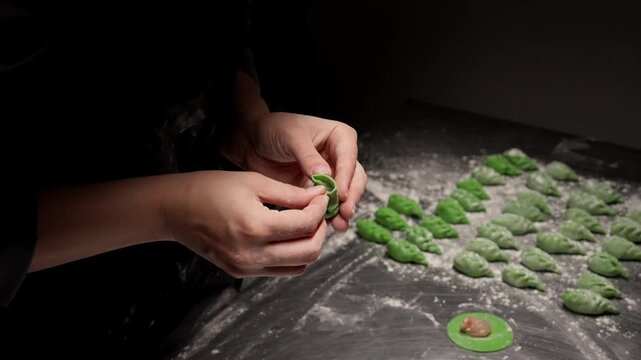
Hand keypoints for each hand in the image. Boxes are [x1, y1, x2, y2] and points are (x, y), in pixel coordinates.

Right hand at [165, 170, 328, 276]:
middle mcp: (252, 254)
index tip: (321, 196)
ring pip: (298, 266)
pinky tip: (288, 235)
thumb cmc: (210, 189)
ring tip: (305, 223)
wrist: (175, 209)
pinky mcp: (242, 273)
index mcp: (255, 227)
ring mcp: (246, 267)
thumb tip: (319, 196)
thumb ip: (290, 193)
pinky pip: (280, 269)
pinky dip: (292, 255)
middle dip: (320, 230)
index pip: (305, 225)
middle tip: (318, 211)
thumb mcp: (254, 182)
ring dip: (309, 245)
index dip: (320, 209)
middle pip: (308, 252)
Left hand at [233, 112, 366, 231]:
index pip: (349, 157)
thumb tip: (325, 176)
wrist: (252, 142)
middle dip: (351, 196)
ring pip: (345, 194)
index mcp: (339, 136)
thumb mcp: (291, 137)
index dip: (347, 176)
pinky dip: (329, 215)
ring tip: (339, 224)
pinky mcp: (317, 190)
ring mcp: (330, 175)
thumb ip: (308, 156)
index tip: (341, 194)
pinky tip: (327, 225)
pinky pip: (327, 204)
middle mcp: (339, 156)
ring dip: (343, 209)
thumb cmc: (273, 129)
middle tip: (344, 212)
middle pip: (354, 178)